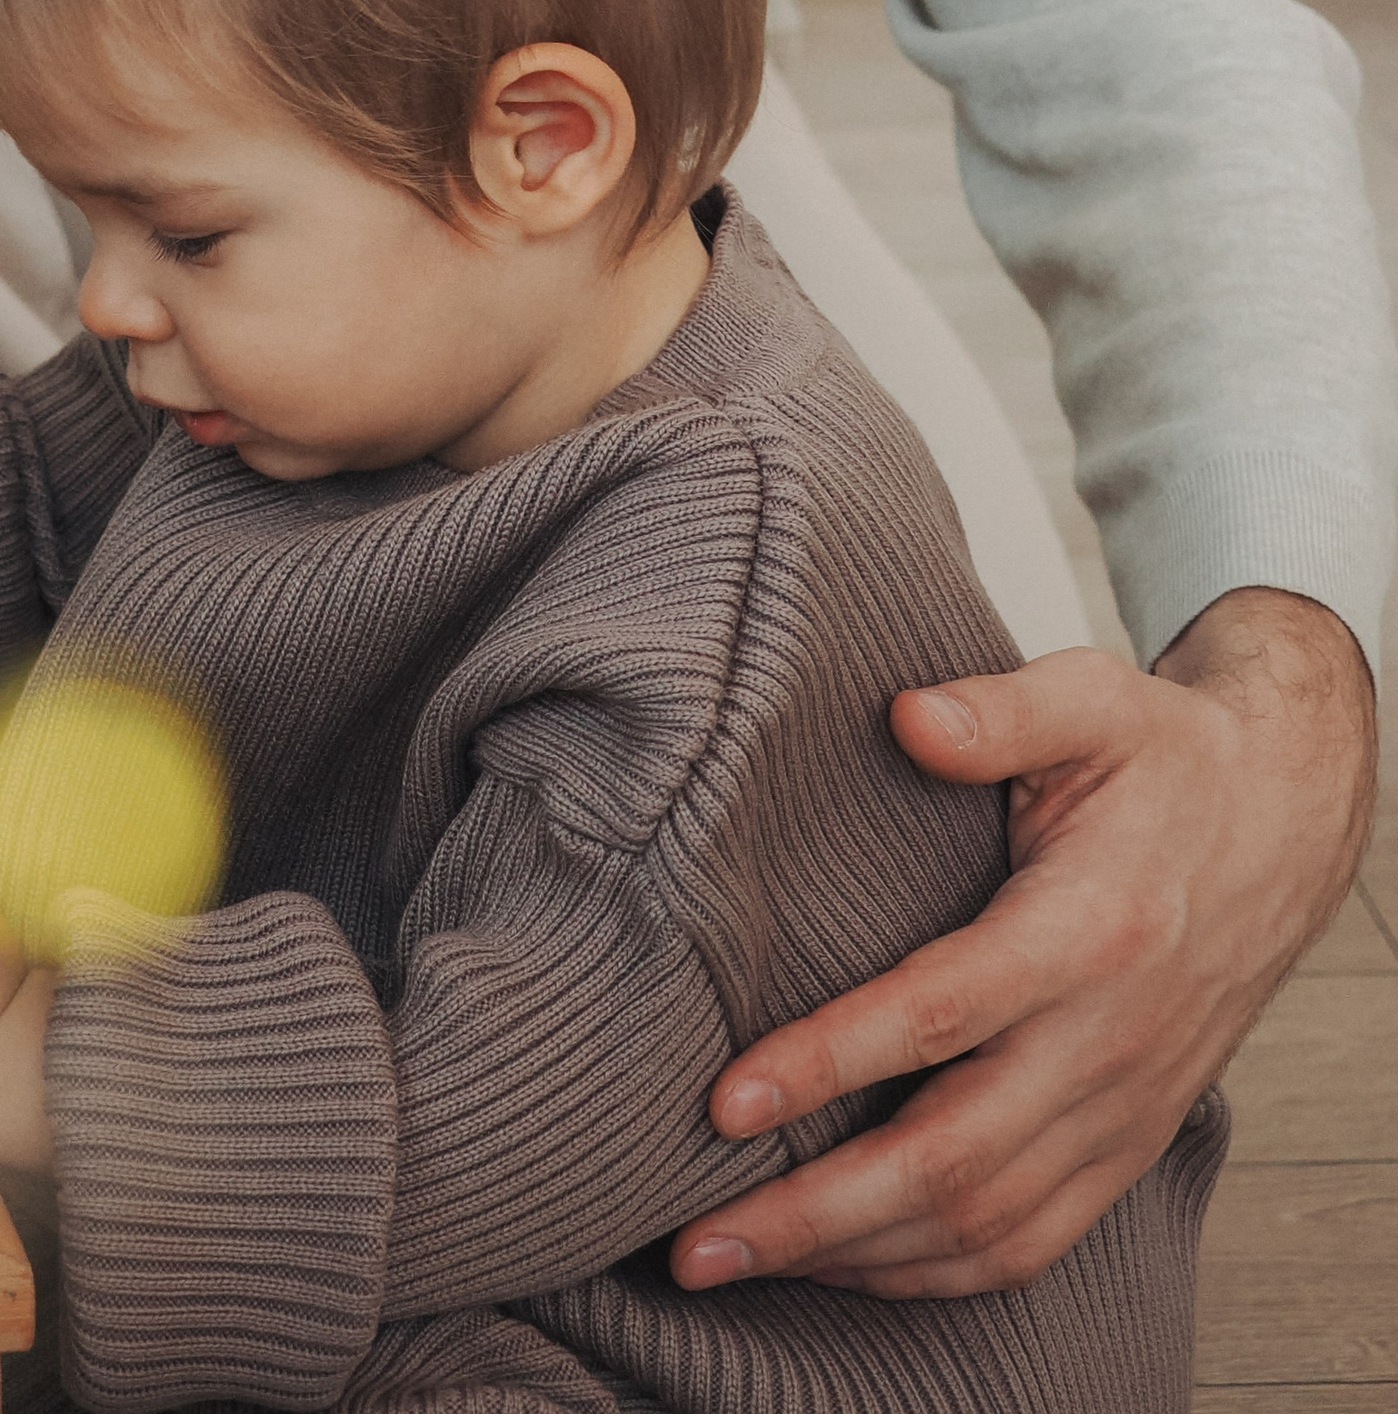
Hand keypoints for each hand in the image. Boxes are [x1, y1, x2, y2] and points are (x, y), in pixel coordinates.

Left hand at [672, 586, 1375, 1297]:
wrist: (1282, 828)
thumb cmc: (1165, 761)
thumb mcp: (1094, 702)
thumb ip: (999, 712)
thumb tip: (907, 715)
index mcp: (1089, 932)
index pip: (941, 1016)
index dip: (828, 1064)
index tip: (723, 1101)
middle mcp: (1107, 1042)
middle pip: (953, 1159)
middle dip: (816, 1210)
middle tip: (694, 1238)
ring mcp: (1121, 1108)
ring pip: (985, 1224)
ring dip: (857, 1257)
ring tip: (735, 1258)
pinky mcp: (1128, 1143)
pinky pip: (1032, 1241)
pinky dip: (933, 1273)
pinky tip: (846, 1263)